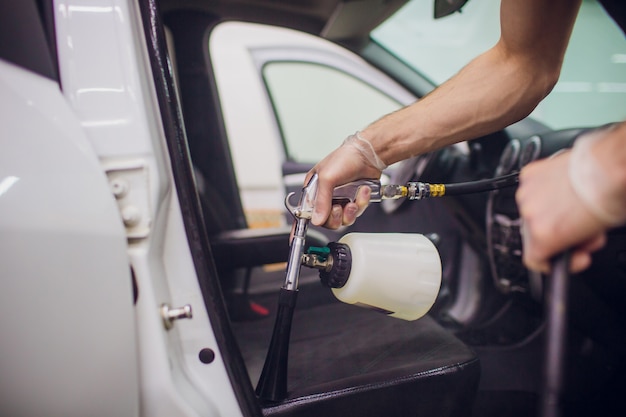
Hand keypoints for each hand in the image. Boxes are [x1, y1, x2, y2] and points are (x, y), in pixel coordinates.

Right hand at [306, 139, 381, 228]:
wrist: (368, 154)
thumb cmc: (344, 158)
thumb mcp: (327, 178)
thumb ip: (321, 201)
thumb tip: (317, 220)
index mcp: (314, 190)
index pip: (303, 212)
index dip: (299, 226)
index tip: (294, 239)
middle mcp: (326, 196)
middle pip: (325, 220)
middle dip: (334, 217)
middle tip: (338, 208)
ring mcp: (340, 199)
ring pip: (342, 220)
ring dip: (349, 212)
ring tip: (352, 200)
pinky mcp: (353, 200)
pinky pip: (356, 212)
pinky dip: (361, 203)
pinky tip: (362, 191)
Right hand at [516, 151, 606, 272]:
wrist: (608, 168)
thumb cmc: (606, 200)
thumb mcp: (592, 236)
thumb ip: (572, 244)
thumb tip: (569, 242)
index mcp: (543, 236)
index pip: (533, 260)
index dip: (550, 262)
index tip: (564, 258)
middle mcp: (529, 215)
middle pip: (534, 234)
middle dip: (555, 233)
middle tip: (577, 230)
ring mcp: (527, 194)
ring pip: (532, 210)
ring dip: (548, 211)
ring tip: (572, 204)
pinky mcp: (529, 175)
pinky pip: (532, 189)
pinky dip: (544, 191)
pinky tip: (563, 188)